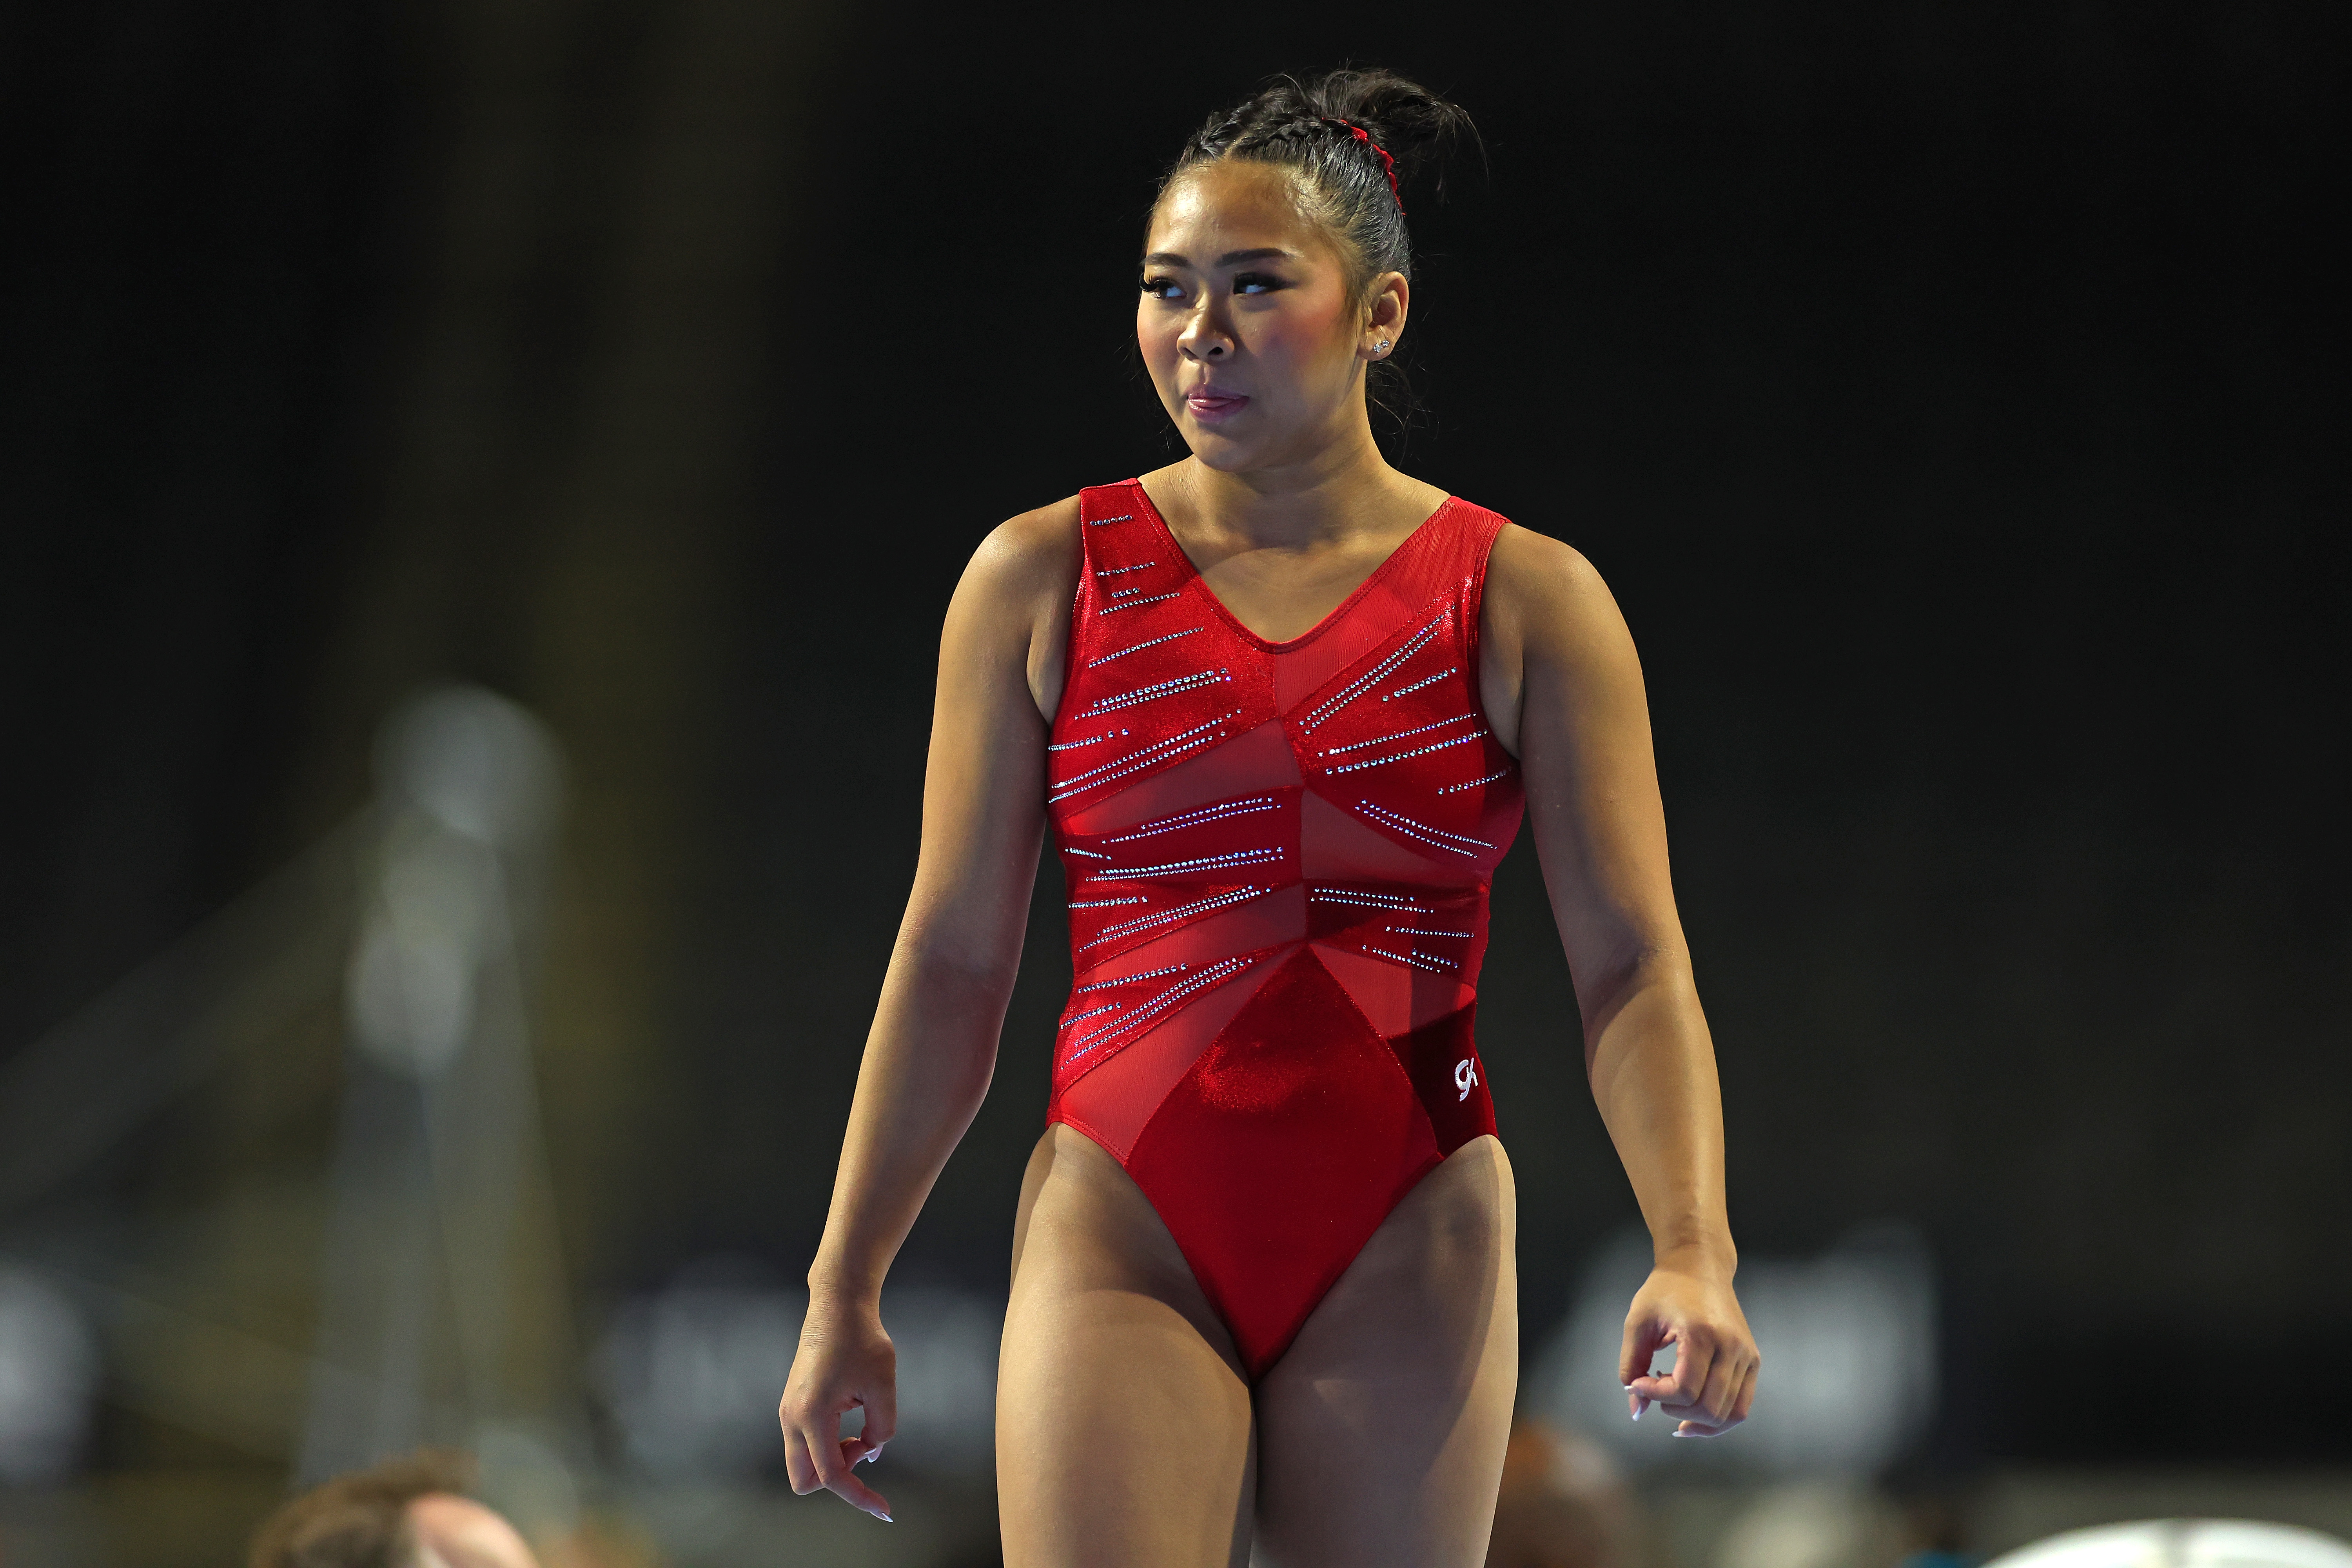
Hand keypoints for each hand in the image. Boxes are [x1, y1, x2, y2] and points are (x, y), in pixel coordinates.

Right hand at [779, 1295, 897, 1520]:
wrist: (837, 1306)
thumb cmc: (862, 1340)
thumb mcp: (883, 1386)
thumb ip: (881, 1429)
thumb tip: (869, 1453)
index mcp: (812, 1414)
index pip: (832, 1474)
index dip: (859, 1496)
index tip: (884, 1510)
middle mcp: (791, 1417)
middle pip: (805, 1480)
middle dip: (837, 1477)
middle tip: (863, 1444)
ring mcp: (788, 1412)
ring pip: (805, 1463)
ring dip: (834, 1458)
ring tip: (859, 1427)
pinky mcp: (793, 1405)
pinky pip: (806, 1444)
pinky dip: (828, 1445)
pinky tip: (850, 1422)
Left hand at [1619, 1252, 1758, 1437]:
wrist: (1699, 1267)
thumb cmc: (1663, 1292)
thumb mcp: (1637, 1323)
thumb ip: (1631, 1368)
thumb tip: (1637, 1412)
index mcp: (1702, 1332)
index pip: (1684, 1389)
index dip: (1655, 1395)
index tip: (1637, 1381)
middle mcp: (1732, 1345)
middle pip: (1708, 1408)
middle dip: (1674, 1409)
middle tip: (1655, 1389)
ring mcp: (1747, 1355)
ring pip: (1728, 1414)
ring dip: (1695, 1419)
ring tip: (1672, 1402)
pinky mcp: (1753, 1361)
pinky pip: (1741, 1407)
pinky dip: (1717, 1421)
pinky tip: (1691, 1418)